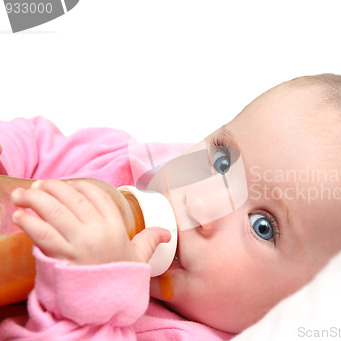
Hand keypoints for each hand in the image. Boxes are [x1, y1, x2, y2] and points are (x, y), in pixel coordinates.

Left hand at [11, 179, 170, 264]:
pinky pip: (41, 233)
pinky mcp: (61, 257)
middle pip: (72, 199)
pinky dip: (28, 221)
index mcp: (116, 228)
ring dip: (34, 199)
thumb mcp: (139, 258)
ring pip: (54, 211)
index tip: (67, 184)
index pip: (97, 196)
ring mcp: (79, 243)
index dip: (79, 185)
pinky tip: (20, 215)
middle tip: (38, 185)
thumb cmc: (121, 279)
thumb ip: (150, 241)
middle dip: (52, 187)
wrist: (107, 306)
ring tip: (22, 195)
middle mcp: (98, 231)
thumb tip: (166, 233)